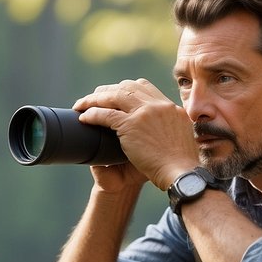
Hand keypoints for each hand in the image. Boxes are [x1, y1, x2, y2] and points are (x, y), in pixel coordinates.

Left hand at [75, 79, 198, 189]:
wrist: (181, 174)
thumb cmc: (180, 165)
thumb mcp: (180, 137)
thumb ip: (169, 128)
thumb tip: (161, 128)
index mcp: (170, 107)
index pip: (145, 86)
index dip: (126, 88)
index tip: (115, 94)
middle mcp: (158, 105)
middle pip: (127, 87)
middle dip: (107, 90)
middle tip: (94, 97)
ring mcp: (145, 113)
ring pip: (113, 96)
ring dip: (94, 99)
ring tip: (81, 105)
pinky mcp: (131, 125)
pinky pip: (105, 114)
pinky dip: (92, 114)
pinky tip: (83, 118)